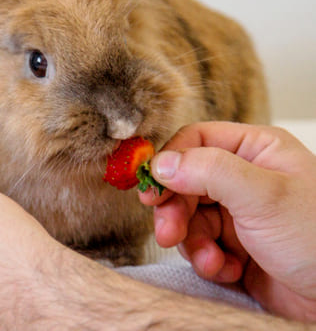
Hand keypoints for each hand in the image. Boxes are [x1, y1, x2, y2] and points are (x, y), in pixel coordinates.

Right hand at [139, 121, 315, 321]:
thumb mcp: (263, 196)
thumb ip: (209, 171)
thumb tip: (160, 164)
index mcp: (257, 150)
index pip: (194, 141)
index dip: (169, 164)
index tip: (151, 191)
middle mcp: (246, 177)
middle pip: (184, 182)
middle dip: (175, 211)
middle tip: (168, 234)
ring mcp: (240, 213)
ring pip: (188, 218)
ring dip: (192, 243)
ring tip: (210, 261)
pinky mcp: (237, 247)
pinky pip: (201, 247)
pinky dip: (207, 262)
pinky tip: (228, 271)